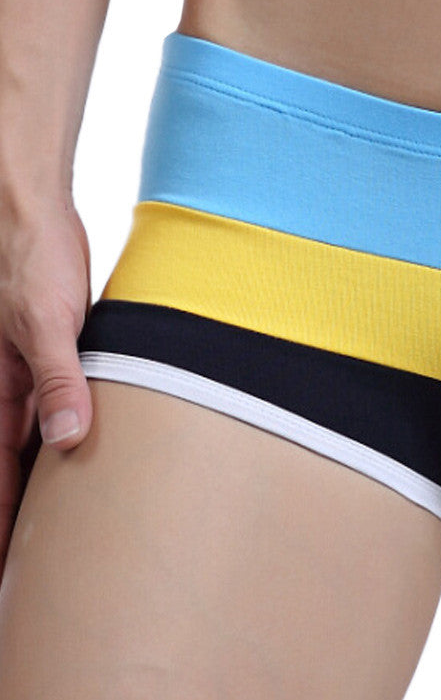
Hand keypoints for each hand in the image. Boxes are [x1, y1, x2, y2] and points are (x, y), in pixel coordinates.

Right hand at [0, 194, 93, 574]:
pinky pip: (57, 402)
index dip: (6, 524)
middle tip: (44, 558)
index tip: (13, 570)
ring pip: (36, 437)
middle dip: (25, 511)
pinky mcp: (54, 352)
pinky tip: (87, 445)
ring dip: (48, 473)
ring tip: (72, 518)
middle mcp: (9, 390)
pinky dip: (66, 428)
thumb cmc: (33, 262)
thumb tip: (67, 440)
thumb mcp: (48, 324)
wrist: (33, 215)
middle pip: (15, 465)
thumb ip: (57, 380)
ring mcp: (29, 372)